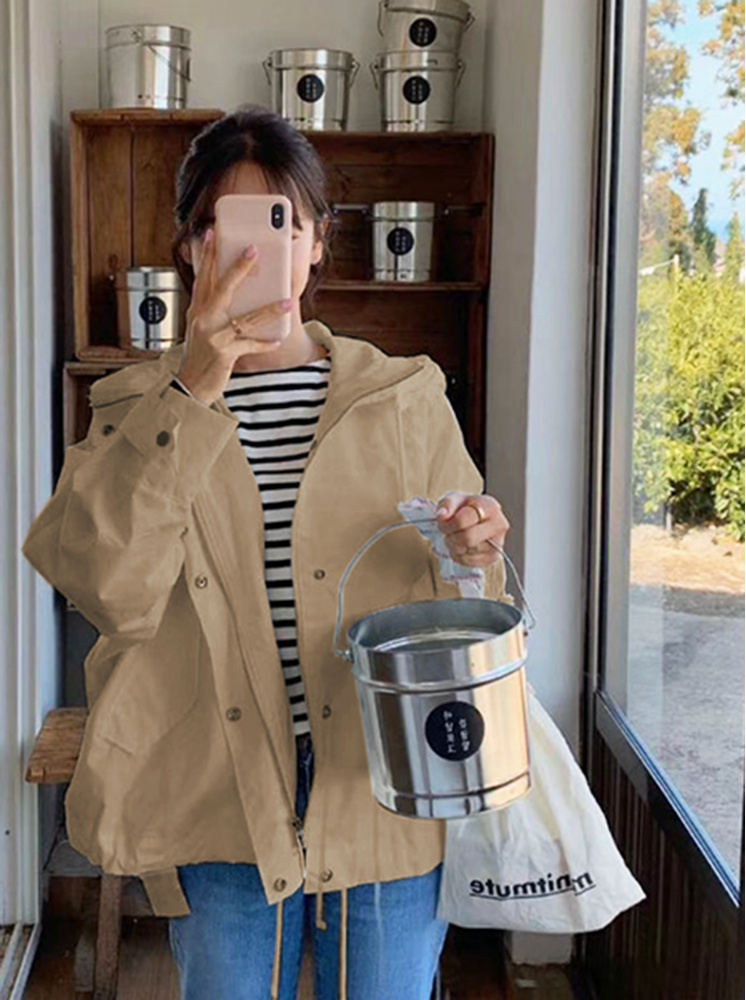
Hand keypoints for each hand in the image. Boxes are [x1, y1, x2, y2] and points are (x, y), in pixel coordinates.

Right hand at [177, 228, 292, 405]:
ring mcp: (213, 336)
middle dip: (239, 267)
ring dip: (270, 309)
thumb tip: (243, 295)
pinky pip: (250, 344)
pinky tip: (277, 340)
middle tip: (254, 249)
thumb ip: (216, 311)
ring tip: (288, 300)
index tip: (212, 234)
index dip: (208, 256)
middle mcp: (203, 320)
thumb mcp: (203, 329)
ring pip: (246, 318)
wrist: (190, 387)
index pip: (203, 278)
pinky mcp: (224, 353)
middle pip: (222, 288)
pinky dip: (265, 343)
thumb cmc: (200, 357)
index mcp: (197, 311)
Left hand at [434, 491, 509, 565]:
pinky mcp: (493, 557)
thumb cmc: (465, 508)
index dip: (447, 525)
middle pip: (467, 538)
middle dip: (451, 537)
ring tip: (455, 538)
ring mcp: (498, 542)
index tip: (442, 523)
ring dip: (454, 547)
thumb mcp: (454, 499)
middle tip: (448, 533)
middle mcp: (498, 524)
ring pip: (468, 551)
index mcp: (489, 506)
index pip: (462, 521)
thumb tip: (442, 515)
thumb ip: (447, 504)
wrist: (476, 517)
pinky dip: (459, 556)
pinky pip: (469, 562)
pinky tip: (460, 547)